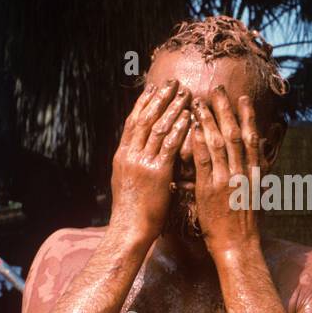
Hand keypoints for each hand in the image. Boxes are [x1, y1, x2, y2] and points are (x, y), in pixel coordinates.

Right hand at [110, 80, 190, 241]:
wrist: (129, 230)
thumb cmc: (132, 211)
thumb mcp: (126, 181)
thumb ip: (134, 164)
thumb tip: (140, 152)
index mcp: (122, 155)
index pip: (132, 122)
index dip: (144, 103)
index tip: (153, 88)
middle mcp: (129, 155)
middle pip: (145, 119)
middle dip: (159, 99)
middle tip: (172, 82)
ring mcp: (142, 162)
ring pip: (157, 128)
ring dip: (172, 108)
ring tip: (184, 93)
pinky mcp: (156, 173)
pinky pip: (169, 146)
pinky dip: (179, 129)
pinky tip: (189, 118)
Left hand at [192, 88, 261, 256]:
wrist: (239, 246)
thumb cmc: (245, 224)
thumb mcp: (255, 195)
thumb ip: (254, 173)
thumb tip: (256, 155)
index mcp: (255, 173)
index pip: (252, 138)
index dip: (248, 116)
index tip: (242, 98)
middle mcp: (243, 173)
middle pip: (235, 134)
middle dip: (226, 110)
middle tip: (218, 90)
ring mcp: (227, 180)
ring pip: (219, 143)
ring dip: (209, 121)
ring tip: (200, 103)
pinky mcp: (210, 190)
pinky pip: (204, 162)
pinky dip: (200, 143)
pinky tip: (194, 129)